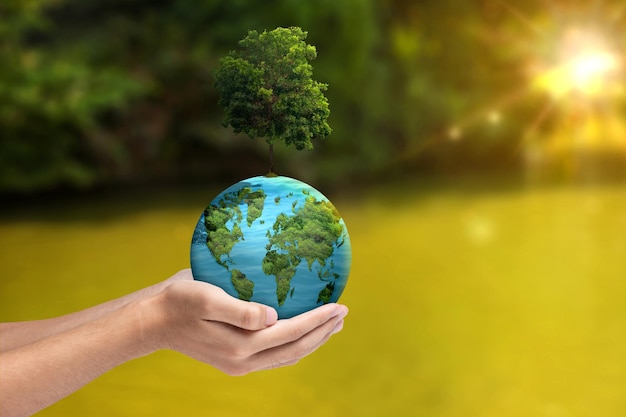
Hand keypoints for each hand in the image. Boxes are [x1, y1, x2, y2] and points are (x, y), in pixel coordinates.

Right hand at [145, 269, 347, 374]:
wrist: (153, 320)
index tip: (339, 305)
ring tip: (332, 324)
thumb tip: (274, 318)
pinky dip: (294, 343)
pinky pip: (274, 354)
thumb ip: (241, 310)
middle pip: (296, 349)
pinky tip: (300, 330)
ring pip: (287, 355)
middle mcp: (244, 360)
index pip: (291, 333)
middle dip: (323, 332)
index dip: (318, 320)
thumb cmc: (178, 301)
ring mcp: (240, 363)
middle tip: (344, 313)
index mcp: (241, 346)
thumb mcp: (207, 298)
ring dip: (312, 340)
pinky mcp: (235, 358)